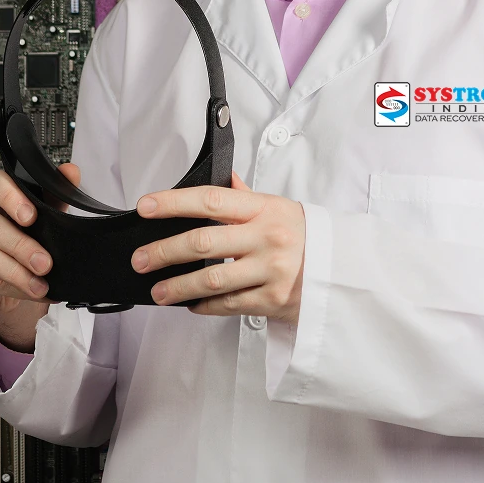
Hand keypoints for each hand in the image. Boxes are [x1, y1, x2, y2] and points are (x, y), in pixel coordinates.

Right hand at [0, 163, 80, 319]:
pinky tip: (30, 290)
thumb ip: (56, 192)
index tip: (31, 216)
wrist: (11, 270)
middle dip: (18, 244)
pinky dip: (12, 287)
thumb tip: (71, 172)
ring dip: (14, 271)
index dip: (10, 197)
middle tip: (44, 262)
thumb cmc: (26, 232)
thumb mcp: (45, 211)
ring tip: (39, 282)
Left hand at [132, 172, 305, 325]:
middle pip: (203, 242)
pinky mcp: (272, 300)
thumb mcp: (278, 207)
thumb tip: (222, 177)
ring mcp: (270, 270)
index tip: (146, 207)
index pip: (211, 199)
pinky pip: (228, 305)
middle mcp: (267, 237)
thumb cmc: (305, 234)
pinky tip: (189, 304)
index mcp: (264, 209)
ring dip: (177, 286)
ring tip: (156, 290)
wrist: (342, 269)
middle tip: (141, 259)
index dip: (174, 202)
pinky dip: (204, 306)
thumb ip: (246, 196)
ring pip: (212, 280)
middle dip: (164, 251)